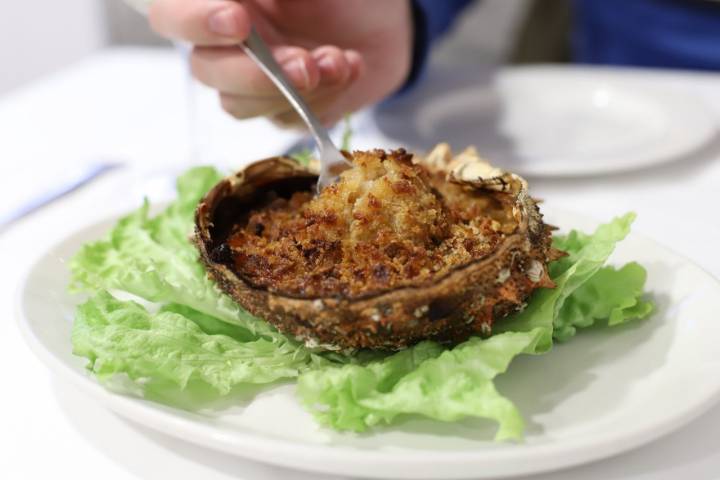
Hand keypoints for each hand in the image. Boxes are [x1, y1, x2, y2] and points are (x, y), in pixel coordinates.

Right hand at [149, 0, 413, 126]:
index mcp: (222, 3)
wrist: (392, 18)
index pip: (171, 14)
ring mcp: (257, 81)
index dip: (193, 22)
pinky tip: (349, 66)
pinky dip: (324, 98)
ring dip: (289, 91)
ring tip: (336, 60)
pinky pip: (287, 121)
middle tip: (303, 62)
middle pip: (204, 71)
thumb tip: (239, 1)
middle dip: (253, 73)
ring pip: (239, 106)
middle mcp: (230, 44)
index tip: (238, 21)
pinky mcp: (287, 110)